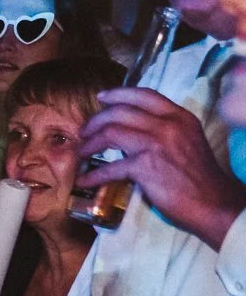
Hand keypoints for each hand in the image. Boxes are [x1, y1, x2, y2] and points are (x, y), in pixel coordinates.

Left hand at [76, 87, 245, 248]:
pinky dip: (94, 175)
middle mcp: (167, 125)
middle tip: (85, 132)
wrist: (212, 201)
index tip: (101, 97)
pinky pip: (110, 167)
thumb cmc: (198, 174)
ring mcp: (155, 144)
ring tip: (82, 152)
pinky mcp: (145, 167)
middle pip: (120, 112)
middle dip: (96, 120)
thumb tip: (132, 128)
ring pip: (110, 132)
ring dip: (90, 143)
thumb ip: (164, 129)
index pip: (144, 95)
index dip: (118, 94)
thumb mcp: (187, 140)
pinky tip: (85, 180)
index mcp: (179, 116)